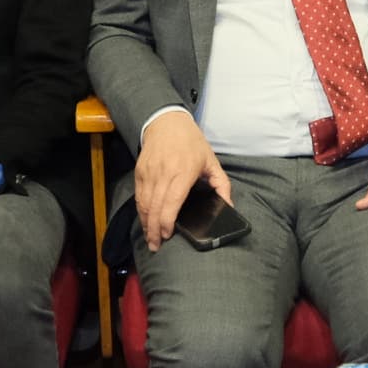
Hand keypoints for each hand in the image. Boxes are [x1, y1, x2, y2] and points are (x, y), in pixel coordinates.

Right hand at [133, 109, 229, 246]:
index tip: (167, 235)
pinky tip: (145, 222)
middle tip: (156, 246)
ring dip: (145, 223)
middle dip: (154, 230)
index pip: (171, 201)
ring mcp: (149, 173)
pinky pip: (139, 196)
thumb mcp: (212, 161)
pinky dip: (141, 211)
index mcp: (183, 172)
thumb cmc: (191, 142)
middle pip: (155, 207)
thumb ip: (221, 185)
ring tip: (150, 239)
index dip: (167, 221)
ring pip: (144, 203)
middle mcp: (164, 173)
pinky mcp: (140, 172)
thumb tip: (228, 206)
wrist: (167, 122)